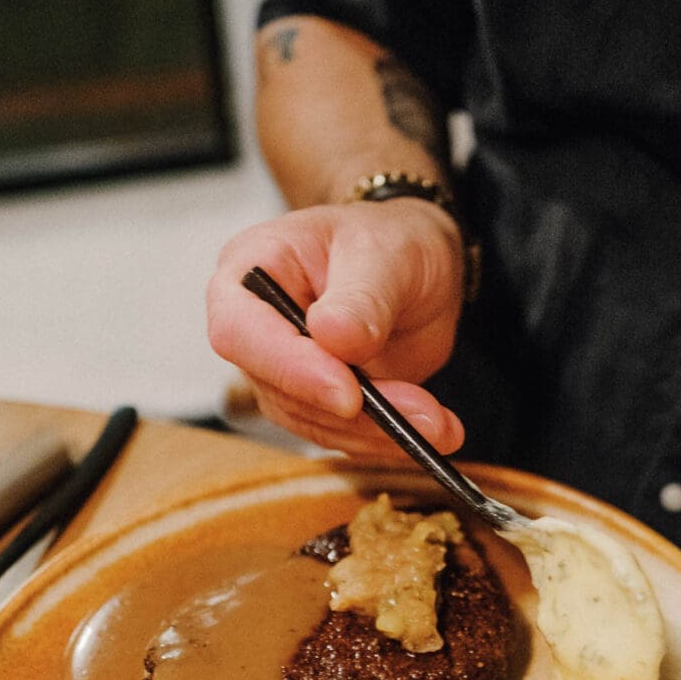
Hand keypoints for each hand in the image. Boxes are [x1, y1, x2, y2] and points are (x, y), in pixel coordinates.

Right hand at [207, 200, 465, 456]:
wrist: (418, 267)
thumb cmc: (392, 240)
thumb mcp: (387, 253)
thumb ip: (361, 296)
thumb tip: (332, 336)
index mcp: (250, 268)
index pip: (240, 331)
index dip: (290, 367)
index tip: (349, 392)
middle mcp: (256, 327)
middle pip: (279, 389)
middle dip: (352, 411)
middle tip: (423, 416)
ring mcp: (283, 371)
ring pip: (313, 422)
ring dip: (379, 432)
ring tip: (440, 425)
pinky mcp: (316, 404)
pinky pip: (342, 434)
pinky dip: (388, 439)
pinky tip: (436, 431)